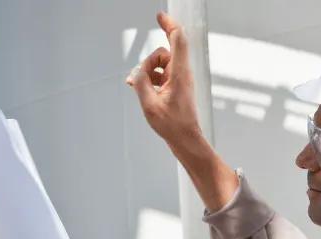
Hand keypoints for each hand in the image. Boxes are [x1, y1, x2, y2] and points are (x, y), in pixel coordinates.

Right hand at [126, 12, 203, 149]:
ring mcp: (179, 80)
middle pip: (162, 53)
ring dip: (147, 73)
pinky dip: (149, 79)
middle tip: (140, 81)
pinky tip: (140, 88)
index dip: (169, 25)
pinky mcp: (175, 86)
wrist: (185, 140)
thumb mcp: (150, 104)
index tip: (160, 16)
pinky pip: (160, 75)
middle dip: (147, 63)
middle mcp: (181, 73)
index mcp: (180, 73)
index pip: (178, 40)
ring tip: (140, 90)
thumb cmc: (173, 125)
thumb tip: (135, 72)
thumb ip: (141, 83)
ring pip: (159, 64)